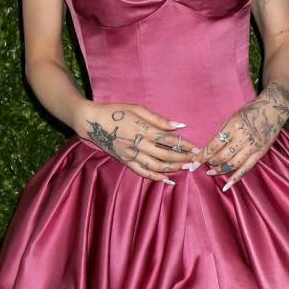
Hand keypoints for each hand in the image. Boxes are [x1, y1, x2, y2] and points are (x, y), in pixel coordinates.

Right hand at [76, 101, 201, 184]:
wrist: (91, 121)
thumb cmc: (116, 111)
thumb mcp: (137, 108)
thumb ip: (158, 119)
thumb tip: (179, 124)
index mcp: (142, 129)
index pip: (169, 140)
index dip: (184, 145)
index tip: (197, 148)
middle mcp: (138, 144)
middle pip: (165, 155)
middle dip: (182, 158)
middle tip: (195, 160)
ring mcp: (131, 154)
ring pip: (155, 166)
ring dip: (172, 169)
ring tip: (185, 169)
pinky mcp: (125, 161)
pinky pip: (142, 172)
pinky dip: (155, 177)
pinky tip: (166, 180)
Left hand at [197, 82, 288, 190]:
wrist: (273, 109)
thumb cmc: (250, 111)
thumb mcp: (233, 117)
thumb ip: (223, 132)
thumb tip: (210, 148)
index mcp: (233, 126)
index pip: (213, 145)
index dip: (202, 156)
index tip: (192, 164)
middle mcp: (242, 138)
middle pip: (222, 156)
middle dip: (209, 163)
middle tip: (202, 165)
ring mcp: (252, 147)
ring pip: (232, 164)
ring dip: (219, 170)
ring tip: (211, 172)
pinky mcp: (260, 153)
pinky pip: (246, 169)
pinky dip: (235, 178)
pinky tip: (227, 186)